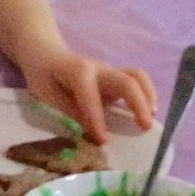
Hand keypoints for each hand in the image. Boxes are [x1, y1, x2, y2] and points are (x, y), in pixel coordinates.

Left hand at [25, 47, 157, 145]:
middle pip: (126, 80)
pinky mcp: (116, 77)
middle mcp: (98, 68)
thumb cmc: (45, 78)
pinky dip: (146, 96)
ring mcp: (110, 71)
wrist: (46, 55)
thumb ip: (71, 113)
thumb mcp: (49, 97)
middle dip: (138, 104)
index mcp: (77, 72)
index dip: (97, 118)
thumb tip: (92, 135)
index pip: (91, 94)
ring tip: (150, 120)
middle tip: (145, 127)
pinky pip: (137, 81)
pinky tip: (147, 113)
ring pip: (138, 76)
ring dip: (148, 98)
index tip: (103, 141)